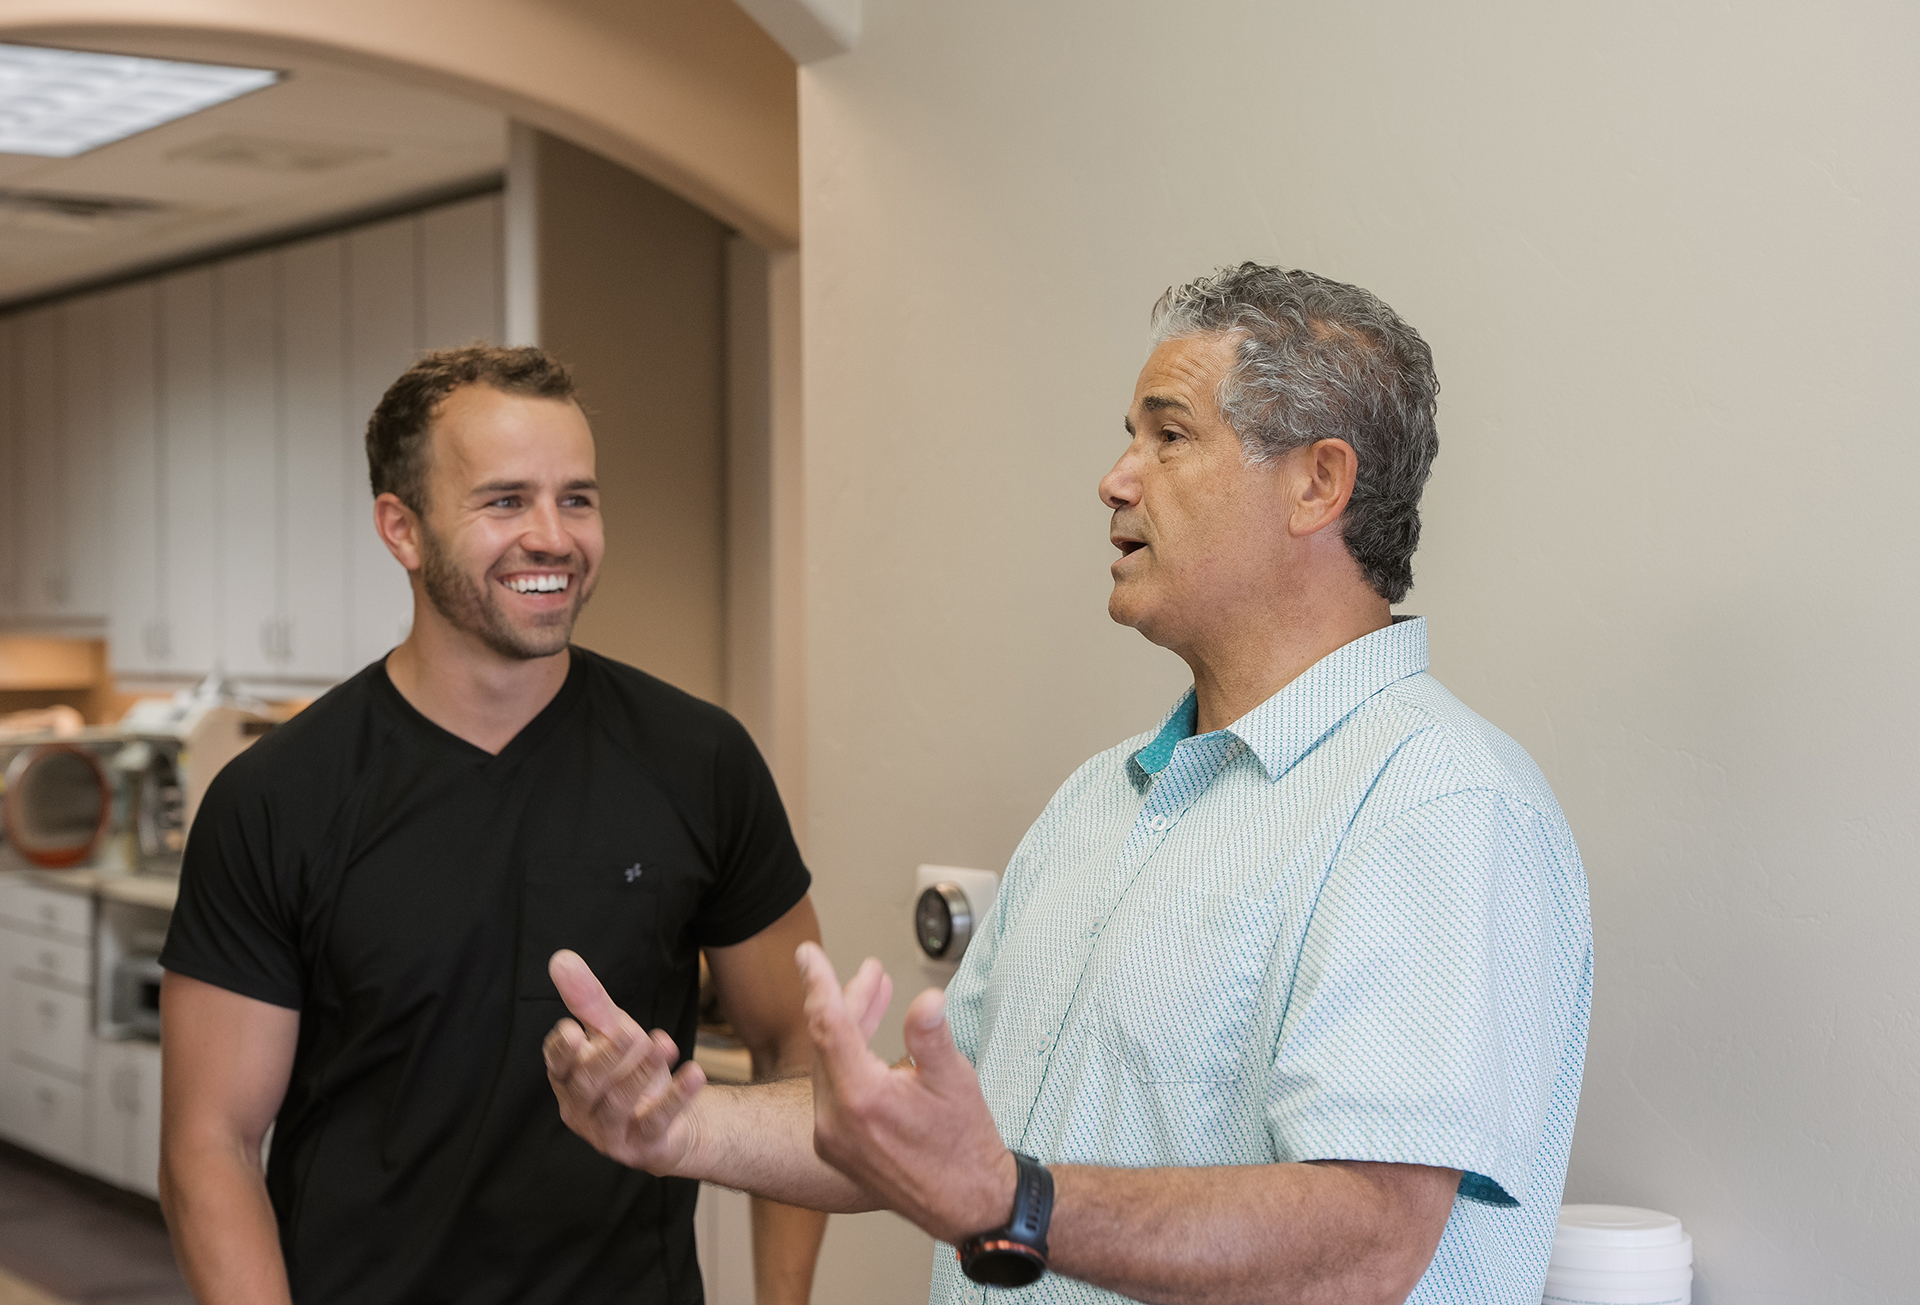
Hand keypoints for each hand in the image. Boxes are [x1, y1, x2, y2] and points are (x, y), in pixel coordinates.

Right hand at [544, 950, 707, 1173]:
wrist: (675, 1118)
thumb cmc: (632, 1068)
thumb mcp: (612, 1030)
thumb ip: (588, 1000)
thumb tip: (561, 958)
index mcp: (568, 1079)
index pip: (557, 1063)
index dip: (562, 1050)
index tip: (574, 1030)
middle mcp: (580, 1109)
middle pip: (587, 1084)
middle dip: (609, 1057)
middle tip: (632, 1034)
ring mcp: (608, 1133)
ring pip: (618, 1105)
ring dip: (641, 1073)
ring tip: (665, 1044)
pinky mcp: (641, 1148)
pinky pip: (655, 1124)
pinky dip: (675, 1098)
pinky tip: (694, 1073)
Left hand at [796, 942, 1016, 1243]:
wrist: (970, 1204)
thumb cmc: (966, 1145)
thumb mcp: (956, 1080)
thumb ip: (932, 1035)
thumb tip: (927, 999)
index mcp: (862, 1098)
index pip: (826, 1024)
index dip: (818, 983)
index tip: (807, 954)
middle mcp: (836, 1120)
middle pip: (828, 1042)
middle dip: (847, 1000)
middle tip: (868, 971)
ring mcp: (833, 1138)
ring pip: (830, 1065)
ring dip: (850, 1028)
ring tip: (876, 994)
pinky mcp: (838, 1148)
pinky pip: (834, 1090)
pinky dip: (850, 1061)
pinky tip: (873, 1042)